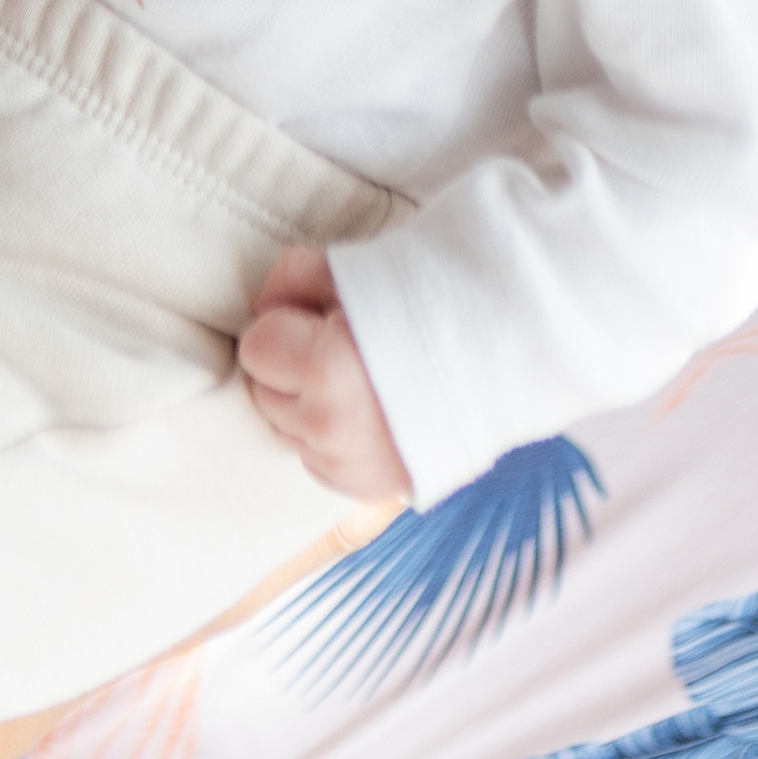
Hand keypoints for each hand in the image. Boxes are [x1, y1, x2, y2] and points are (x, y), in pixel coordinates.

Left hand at [238, 247, 411, 503]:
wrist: (502, 352)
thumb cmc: (428, 300)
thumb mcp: (353, 268)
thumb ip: (291, 279)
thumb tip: (260, 307)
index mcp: (327, 372)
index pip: (256, 349)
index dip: (281, 324)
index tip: (315, 316)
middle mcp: (332, 432)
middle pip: (266, 393)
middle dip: (288, 366)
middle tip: (337, 342)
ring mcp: (350, 468)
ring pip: (288, 431)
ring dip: (305, 404)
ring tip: (356, 376)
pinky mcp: (367, 490)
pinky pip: (316, 463)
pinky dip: (327, 439)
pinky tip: (363, 410)